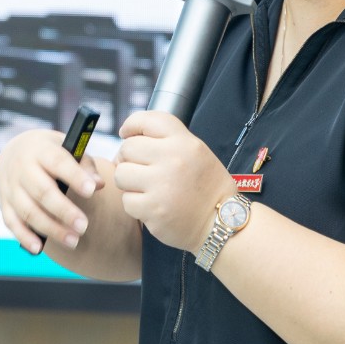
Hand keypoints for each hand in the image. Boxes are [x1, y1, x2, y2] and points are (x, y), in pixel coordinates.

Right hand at [0, 128, 98, 253]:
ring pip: (28, 210)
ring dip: (50, 228)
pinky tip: (39, 248)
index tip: (91, 191)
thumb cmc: (50, 153)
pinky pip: (11, 222)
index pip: (58, 162)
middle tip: (84, 227)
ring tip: (73, 241)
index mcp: (41, 150)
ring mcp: (10, 186)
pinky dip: (24, 236)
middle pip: (42, 191)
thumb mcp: (66, 149)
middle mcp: (22, 168)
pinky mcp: (4, 203)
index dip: (74, 177)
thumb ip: (84, 165)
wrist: (15, 151)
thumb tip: (98, 184)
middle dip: (64, 211)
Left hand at [113, 111, 232, 252]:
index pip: (148, 120)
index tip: (126, 134)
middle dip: (128, 159)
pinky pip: (126, 201)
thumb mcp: (196, 152)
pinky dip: (135, 205)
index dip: (131, 125)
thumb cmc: (206, 187)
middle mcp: (174, 160)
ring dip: (128, 183)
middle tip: (139, 170)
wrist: (223, 223)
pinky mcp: (154, 209)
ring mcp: (162, 185)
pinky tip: (151, 206)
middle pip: (127, 148)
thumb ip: (167, 141)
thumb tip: (127, 137)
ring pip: (121, 174)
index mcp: (185, 142)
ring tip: (144, 189)